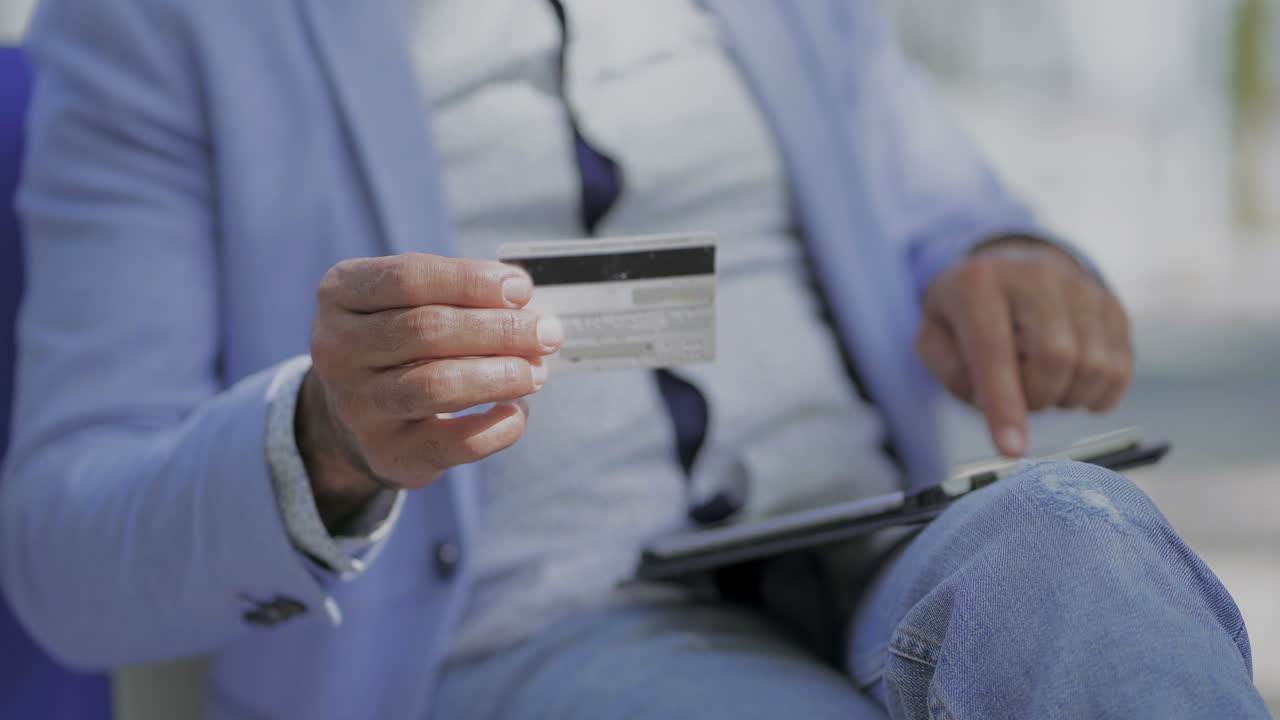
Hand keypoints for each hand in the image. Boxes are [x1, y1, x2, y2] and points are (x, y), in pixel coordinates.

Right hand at [298, 254, 562, 528]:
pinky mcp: (386, 454)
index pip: (409, 278)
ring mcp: (356, 406)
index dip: (471, 282)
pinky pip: (451, 443)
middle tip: (546, 333)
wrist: (358, 413)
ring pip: (435, 386)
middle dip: (498, 330)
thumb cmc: (403, 340)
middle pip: (426, 330)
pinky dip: (496, 427)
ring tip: (536, 372)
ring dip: (499, 376)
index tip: (521, 289)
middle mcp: (337, 349)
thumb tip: (527, 305)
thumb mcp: (413, 301)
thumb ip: (461, 294)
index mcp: (342, 293)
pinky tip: (517, 411)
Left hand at [915, 237, 1132, 456]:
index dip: (1005, 405)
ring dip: (1066, 397)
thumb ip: (952, 372)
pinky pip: (1120, 368)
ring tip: (1042, 385)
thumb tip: (993, 406)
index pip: (995, 351)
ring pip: (1094, 366)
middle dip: (1037, 398)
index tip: (1011, 450)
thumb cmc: (965, 312)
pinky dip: (1097, 395)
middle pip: (1056, 358)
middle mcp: (1036, 276)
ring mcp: (1081, 287)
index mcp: (979, 283)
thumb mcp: (934, 336)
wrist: (1010, 266)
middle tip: (1020, 397)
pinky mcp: (1112, 305)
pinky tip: (1071, 385)